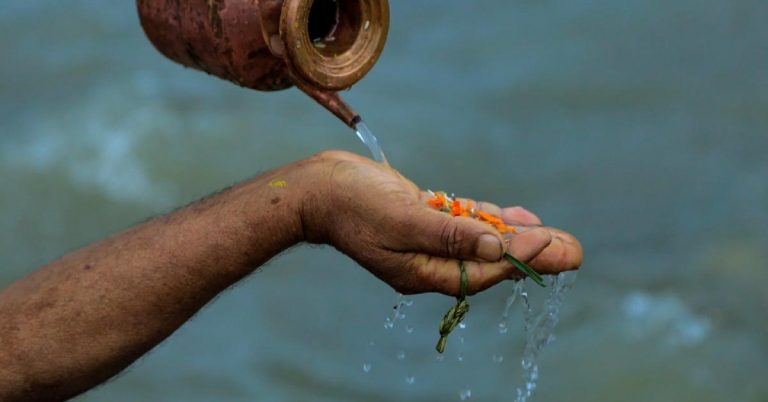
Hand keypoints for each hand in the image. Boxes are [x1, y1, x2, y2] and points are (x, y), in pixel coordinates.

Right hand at [299, 151, 582, 295]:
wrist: (319, 189)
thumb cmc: (353, 204)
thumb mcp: (402, 220)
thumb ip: (449, 235)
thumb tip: (495, 248)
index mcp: (423, 270)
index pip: (482, 270)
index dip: (519, 258)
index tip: (552, 244)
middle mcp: (429, 261)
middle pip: (491, 261)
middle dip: (533, 254)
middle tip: (575, 251)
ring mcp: (427, 241)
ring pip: (483, 241)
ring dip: (519, 237)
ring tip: (559, 236)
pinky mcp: (424, 219)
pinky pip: (466, 224)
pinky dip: (493, 220)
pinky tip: (520, 217)